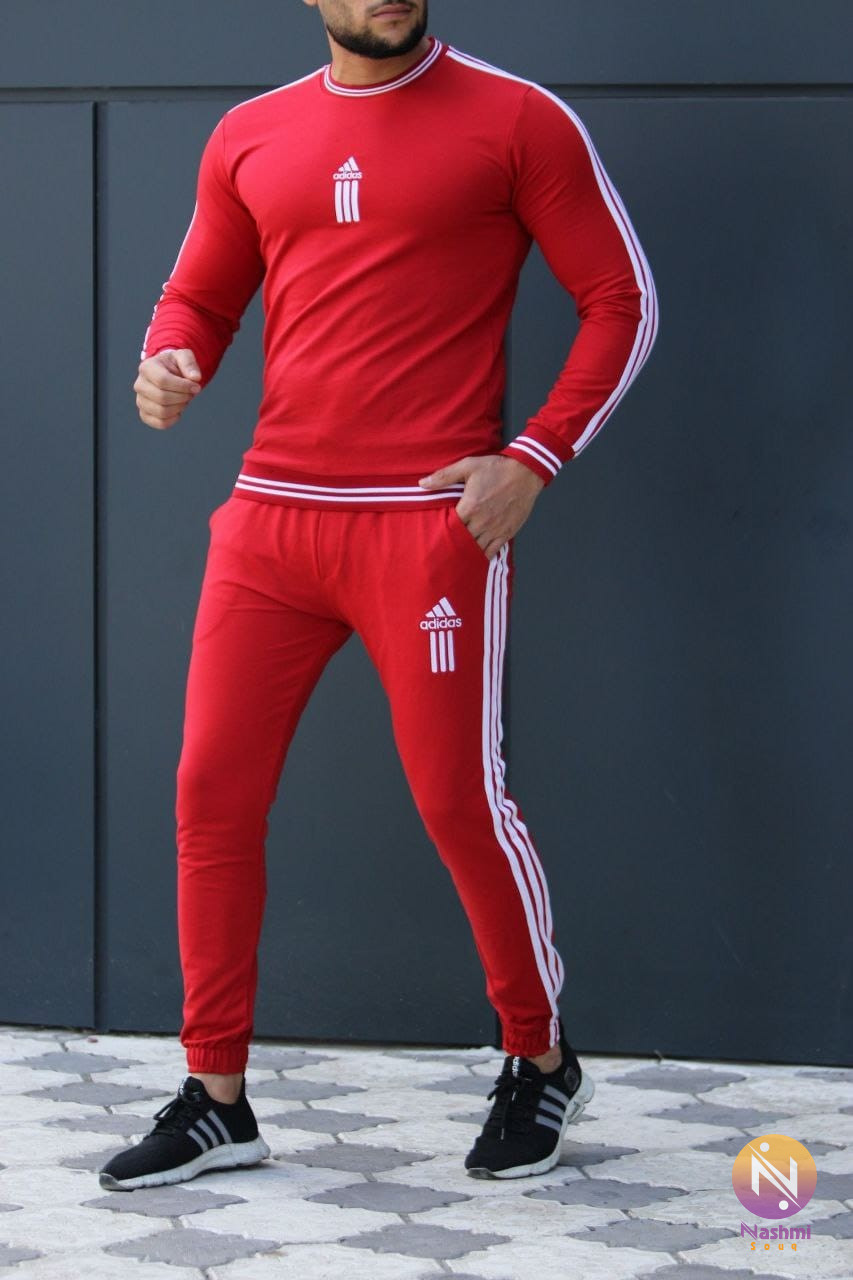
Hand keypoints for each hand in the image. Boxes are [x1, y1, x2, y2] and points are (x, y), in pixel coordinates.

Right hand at [134, 348, 201, 428]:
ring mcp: (140, 401)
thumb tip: (195, 378)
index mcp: (146, 368)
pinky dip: (173, 419)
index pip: (163, 380)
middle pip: (162, 397)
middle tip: (190, 393)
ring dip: (179, 407)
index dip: (183, 386)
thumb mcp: (183, 356)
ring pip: (162, 412)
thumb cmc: (174, 365)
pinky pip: (160, 423)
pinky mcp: (145, 414)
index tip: (196, 386)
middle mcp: (140, 385)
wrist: (167, 374)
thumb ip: (189, 363)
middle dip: (183, 397)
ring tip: (183, 400)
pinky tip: (178, 410)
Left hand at [419, 455, 544, 559]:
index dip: (440, 533)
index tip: (432, 536)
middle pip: (461, 541)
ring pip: (476, 549)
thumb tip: (422, 483)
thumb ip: (444, 476)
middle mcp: (482, 522)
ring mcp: (495, 529)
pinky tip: (474, 558)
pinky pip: (492, 551)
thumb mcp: (468, 466)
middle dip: (451, 545)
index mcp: (470, 506)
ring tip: (454, 558)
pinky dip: (482, 556)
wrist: (526, 472)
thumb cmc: (496, 468)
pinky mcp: (506, 533)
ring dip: (465, 553)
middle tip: (440, 551)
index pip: (450, 527)